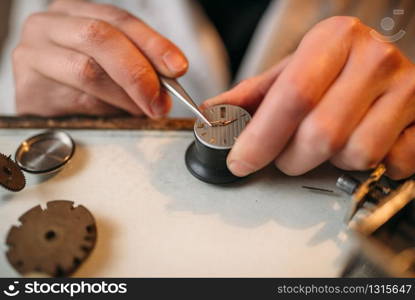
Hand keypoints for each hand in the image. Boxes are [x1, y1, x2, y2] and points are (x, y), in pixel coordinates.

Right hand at [13, 0, 187, 116]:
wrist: (38, 100)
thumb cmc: (77, 81)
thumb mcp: (111, 64)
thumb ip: (137, 68)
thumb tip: (166, 90)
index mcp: (76, 12)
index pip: (120, 20)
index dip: (153, 44)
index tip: (177, 67)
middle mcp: (51, 25)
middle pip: (101, 38)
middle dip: (139, 72)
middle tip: (160, 100)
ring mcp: (34, 52)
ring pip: (88, 70)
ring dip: (126, 95)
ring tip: (142, 109)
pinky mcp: (27, 86)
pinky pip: (76, 98)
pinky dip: (106, 108)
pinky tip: (117, 112)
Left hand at [202, 17, 414, 179]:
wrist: (383, 60)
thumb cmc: (334, 67)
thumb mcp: (290, 70)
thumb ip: (253, 94)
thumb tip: (214, 114)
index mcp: (334, 39)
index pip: (293, 96)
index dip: (262, 138)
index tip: (242, 161)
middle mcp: (374, 58)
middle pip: (321, 134)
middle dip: (291, 158)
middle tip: (285, 154)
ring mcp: (406, 88)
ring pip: (355, 154)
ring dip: (330, 162)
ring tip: (327, 143)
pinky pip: (390, 163)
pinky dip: (368, 166)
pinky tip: (360, 144)